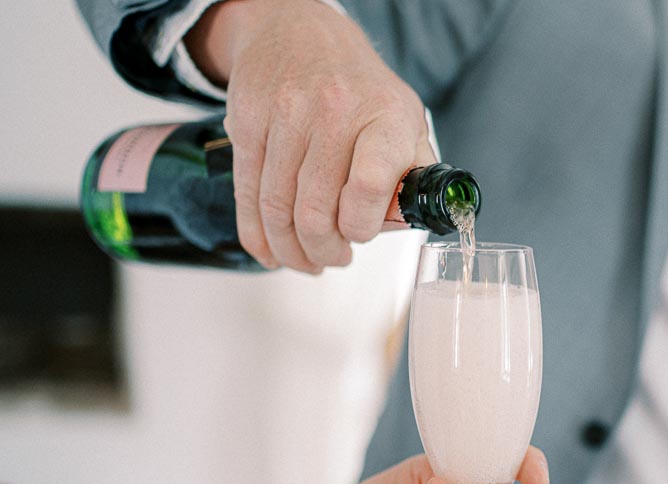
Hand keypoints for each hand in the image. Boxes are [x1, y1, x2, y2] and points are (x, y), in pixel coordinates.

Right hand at [185, 0, 435, 272]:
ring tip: (305, 260)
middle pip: (316, 209)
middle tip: (332, 258)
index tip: (359, 236)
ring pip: (277, 207)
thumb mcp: (406, 122)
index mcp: (384, 117)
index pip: (369, 186)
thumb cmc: (361, 88)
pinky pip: (247, 192)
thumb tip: (409, 223)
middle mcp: (333, 111)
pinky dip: (256, 233)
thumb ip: (414, 174)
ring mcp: (285, 115)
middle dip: (324, 250)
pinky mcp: (246, 121)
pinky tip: (270, 250)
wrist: (300, 32)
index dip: (361, 226)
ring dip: (290, 249)